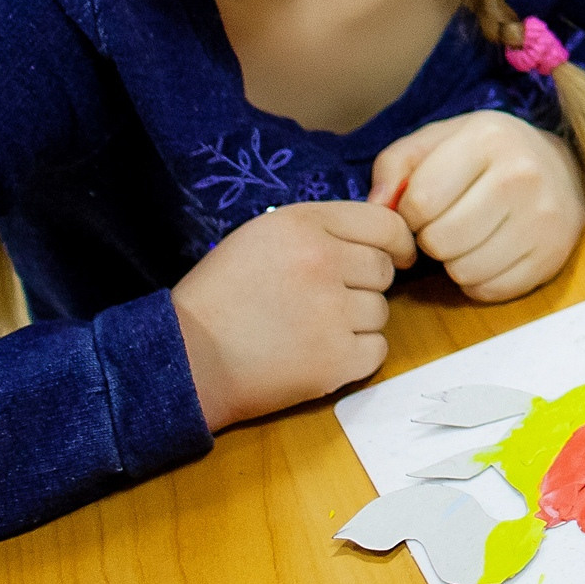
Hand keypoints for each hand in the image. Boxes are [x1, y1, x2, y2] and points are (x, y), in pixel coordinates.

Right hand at [172, 200, 416, 431]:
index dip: (397, 242)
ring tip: (310, 328)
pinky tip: (320, 352)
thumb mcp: (262, 237)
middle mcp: (323, 262)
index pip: (385, 223)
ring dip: (357, 321)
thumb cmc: (222, 296)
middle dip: (364, 283)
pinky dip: (356, 355)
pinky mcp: (336, 360)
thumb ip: (319, 229)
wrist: (187, 360)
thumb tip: (380, 237)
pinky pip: (377, 349)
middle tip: (323, 299)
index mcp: (303, 225)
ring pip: (381, 311)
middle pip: (383, 269)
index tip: (398, 255)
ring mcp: (332, 313)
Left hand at [371, 111, 584, 304]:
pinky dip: (479, 281)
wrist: (566, 172)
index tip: (422, 208)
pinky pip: (490, 290)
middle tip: (445, 225)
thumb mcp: (440, 140)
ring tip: (467, 239)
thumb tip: (376, 207)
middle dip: (431, 239)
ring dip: (454, 262)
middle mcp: (522, 176)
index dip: (408, 214)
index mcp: (488, 139)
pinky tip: (487, 255)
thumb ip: (396, 164)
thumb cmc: (488, 156)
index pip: (419, 201)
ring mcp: (542, 219)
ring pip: (464, 271)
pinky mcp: (551, 257)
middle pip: (440, 241)